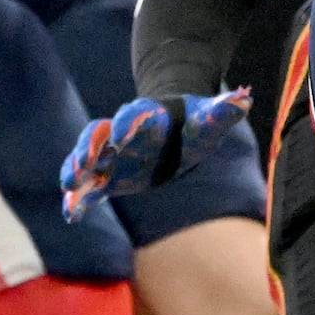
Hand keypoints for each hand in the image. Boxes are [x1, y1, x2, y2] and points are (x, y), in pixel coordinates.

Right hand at [60, 89, 253, 221]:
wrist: (170, 126)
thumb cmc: (191, 122)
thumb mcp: (208, 118)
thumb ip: (222, 111)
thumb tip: (244, 100)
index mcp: (148, 117)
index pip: (135, 116)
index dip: (129, 123)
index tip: (123, 134)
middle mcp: (122, 133)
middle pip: (100, 134)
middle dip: (91, 146)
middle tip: (85, 161)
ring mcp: (111, 153)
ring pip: (86, 157)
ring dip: (76, 170)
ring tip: (69, 186)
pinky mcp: (107, 175)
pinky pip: (88, 185)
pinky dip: (78, 197)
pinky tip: (71, 213)